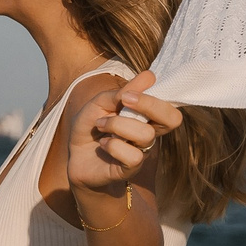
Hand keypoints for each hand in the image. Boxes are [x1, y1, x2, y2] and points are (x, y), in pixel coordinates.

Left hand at [64, 71, 182, 196]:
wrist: (73, 156)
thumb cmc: (90, 127)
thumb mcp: (100, 103)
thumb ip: (121, 92)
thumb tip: (149, 76)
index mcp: (146, 115)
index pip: (170, 106)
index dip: (157, 95)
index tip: (128, 92)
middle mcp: (149, 132)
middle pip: (172, 119)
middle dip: (150, 104)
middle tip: (123, 100)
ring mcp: (142, 151)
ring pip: (146, 134)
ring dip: (117, 124)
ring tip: (100, 125)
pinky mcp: (131, 168)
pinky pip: (133, 156)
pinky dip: (113, 145)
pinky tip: (103, 144)